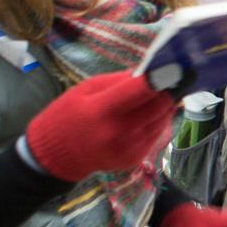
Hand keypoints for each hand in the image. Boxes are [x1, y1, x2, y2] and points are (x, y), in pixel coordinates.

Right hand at [25, 71, 174, 181]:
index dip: (160, 77)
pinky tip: (145, 116)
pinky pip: (156, 134)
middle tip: (169, 80)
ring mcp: (128, 149)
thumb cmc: (67, 115)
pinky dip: (156, 122)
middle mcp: (118, 132)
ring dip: (164, 106)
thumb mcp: (86, 89)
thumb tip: (149, 72)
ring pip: (163, 120)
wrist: (54, 156)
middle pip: (159, 106)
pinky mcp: (134, 159)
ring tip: (157, 97)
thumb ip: (119, 81)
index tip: (172, 67)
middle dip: (167, 91)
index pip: (142, 90)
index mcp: (102, 110)